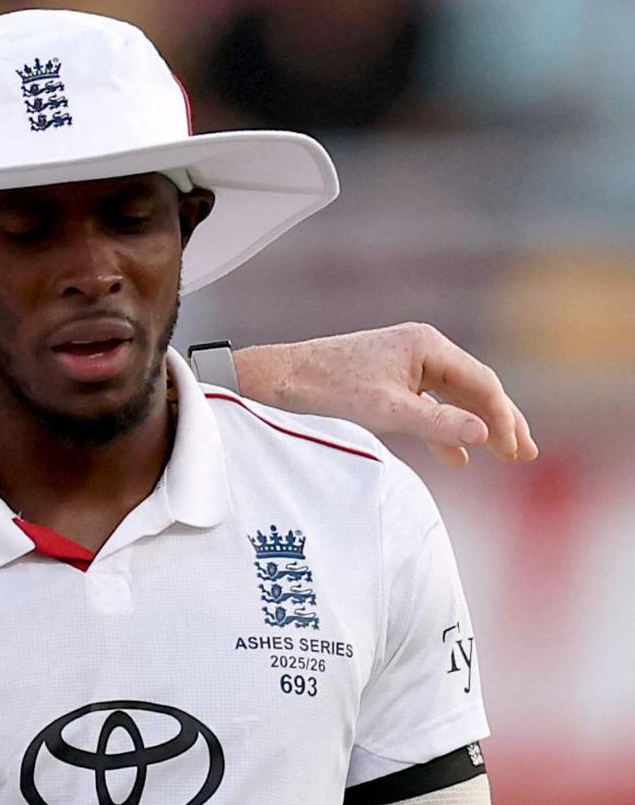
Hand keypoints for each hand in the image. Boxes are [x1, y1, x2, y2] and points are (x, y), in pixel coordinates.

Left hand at [235, 323, 536, 468]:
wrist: (278, 379)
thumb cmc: (327, 388)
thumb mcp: (385, 410)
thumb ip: (436, 422)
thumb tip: (485, 435)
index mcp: (427, 345)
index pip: (481, 382)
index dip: (502, 418)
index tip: (515, 451)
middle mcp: (422, 349)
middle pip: (475, 388)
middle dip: (501, 421)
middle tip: (526, 454)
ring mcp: (406, 364)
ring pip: (454, 398)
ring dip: (477, 427)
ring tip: (506, 454)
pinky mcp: (389, 381)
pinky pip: (428, 406)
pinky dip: (444, 430)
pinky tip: (457, 458)